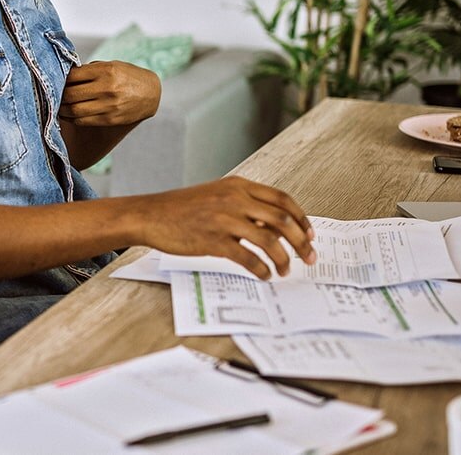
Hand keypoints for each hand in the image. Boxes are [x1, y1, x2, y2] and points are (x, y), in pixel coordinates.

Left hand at [60, 61, 159, 126]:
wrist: (151, 93)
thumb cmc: (128, 76)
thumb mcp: (112, 65)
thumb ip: (91, 69)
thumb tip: (67, 74)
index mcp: (106, 71)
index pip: (73, 76)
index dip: (61, 79)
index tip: (57, 81)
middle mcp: (107, 88)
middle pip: (71, 94)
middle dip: (58, 96)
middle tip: (53, 95)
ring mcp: (109, 105)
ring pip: (74, 110)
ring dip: (61, 110)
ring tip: (57, 107)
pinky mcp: (110, 119)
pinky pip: (83, 120)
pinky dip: (72, 118)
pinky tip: (67, 115)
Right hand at [129, 176, 315, 278]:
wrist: (150, 215)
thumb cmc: (181, 208)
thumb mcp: (216, 196)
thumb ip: (244, 206)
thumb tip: (273, 227)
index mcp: (238, 186)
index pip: (282, 199)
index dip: (301, 218)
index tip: (310, 234)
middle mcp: (235, 199)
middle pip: (283, 221)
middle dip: (302, 243)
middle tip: (309, 257)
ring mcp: (224, 219)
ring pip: (269, 241)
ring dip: (283, 259)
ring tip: (284, 271)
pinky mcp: (213, 240)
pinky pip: (247, 257)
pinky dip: (261, 269)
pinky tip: (264, 275)